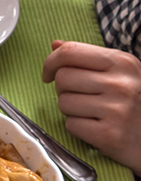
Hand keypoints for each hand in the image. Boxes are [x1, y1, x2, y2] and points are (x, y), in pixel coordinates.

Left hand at [41, 40, 140, 172]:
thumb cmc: (134, 101)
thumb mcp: (121, 73)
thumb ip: (88, 58)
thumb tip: (55, 45)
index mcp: (123, 62)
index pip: (70, 52)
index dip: (50, 62)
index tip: (48, 74)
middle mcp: (121, 84)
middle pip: (62, 78)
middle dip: (64, 89)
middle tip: (83, 98)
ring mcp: (117, 109)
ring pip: (63, 102)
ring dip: (71, 110)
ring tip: (93, 113)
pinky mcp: (110, 134)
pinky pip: (71, 125)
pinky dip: (78, 128)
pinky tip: (97, 128)